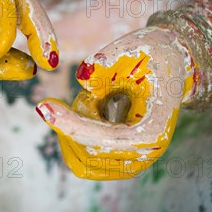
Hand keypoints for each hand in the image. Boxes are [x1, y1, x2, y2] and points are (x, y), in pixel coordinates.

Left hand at [36, 27, 192, 179]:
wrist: (169, 66)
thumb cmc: (150, 55)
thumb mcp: (132, 49)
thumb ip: (107, 61)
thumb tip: (83, 80)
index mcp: (153, 131)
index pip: (104, 139)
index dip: (71, 124)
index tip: (42, 106)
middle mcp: (145, 154)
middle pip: (88, 154)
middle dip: (72, 123)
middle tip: (82, 94)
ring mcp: (132, 162)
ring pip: (81, 161)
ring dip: (73, 130)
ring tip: (91, 101)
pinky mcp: (119, 162)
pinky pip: (82, 159)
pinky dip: (76, 135)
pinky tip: (90, 111)